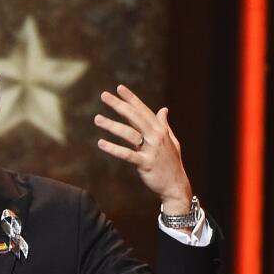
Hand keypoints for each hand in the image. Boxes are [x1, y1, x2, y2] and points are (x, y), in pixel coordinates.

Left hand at [94, 84, 192, 213]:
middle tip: (104, 95)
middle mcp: (156, 137)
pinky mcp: (145, 164)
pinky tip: (101, 143)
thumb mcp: (171, 141)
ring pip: (129, 134)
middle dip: (119, 105)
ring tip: (97, 119)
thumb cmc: (171, 163)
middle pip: (135, 117)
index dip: (131, 98)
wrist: (176, 186)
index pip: (143, 110)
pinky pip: (127, 155)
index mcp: (160, 130)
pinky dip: (114, 149)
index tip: (119, 88)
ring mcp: (151, 150)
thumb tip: (163, 109)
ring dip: (112, 125)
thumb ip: (164, 125)